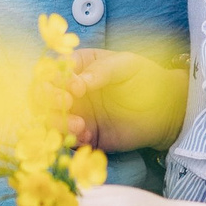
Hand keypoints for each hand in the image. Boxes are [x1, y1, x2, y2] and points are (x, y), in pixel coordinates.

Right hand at [56, 48, 186, 150]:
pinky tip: (88, 137)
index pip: (52, 68)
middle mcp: (70, 89)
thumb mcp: (127, 65)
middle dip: (48, 99)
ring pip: (47, 118)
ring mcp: (74, 112)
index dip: (56, 77)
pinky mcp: (82, 134)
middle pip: (41, 93)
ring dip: (57, 122)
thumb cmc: (146, 79)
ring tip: (80, 126)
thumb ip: (102, 70)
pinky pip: (64, 139)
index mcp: (78, 65)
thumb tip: (78, 82)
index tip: (76, 87)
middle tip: (67, 103)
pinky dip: (69, 140)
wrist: (165, 109)